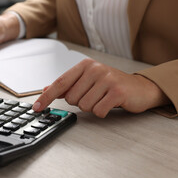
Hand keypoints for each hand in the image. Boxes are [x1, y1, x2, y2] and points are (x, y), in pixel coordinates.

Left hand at [32, 58, 169, 117]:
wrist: (140, 88)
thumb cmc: (112, 84)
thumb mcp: (88, 80)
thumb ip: (68, 85)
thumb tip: (46, 89)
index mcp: (85, 65)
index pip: (60, 83)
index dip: (47, 97)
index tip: (36, 107)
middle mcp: (95, 69)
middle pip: (72, 98)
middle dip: (81, 102)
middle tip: (94, 96)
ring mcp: (107, 79)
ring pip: (84, 106)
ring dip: (93, 107)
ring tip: (103, 99)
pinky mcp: (117, 92)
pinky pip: (98, 111)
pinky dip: (103, 112)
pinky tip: (110, 104)